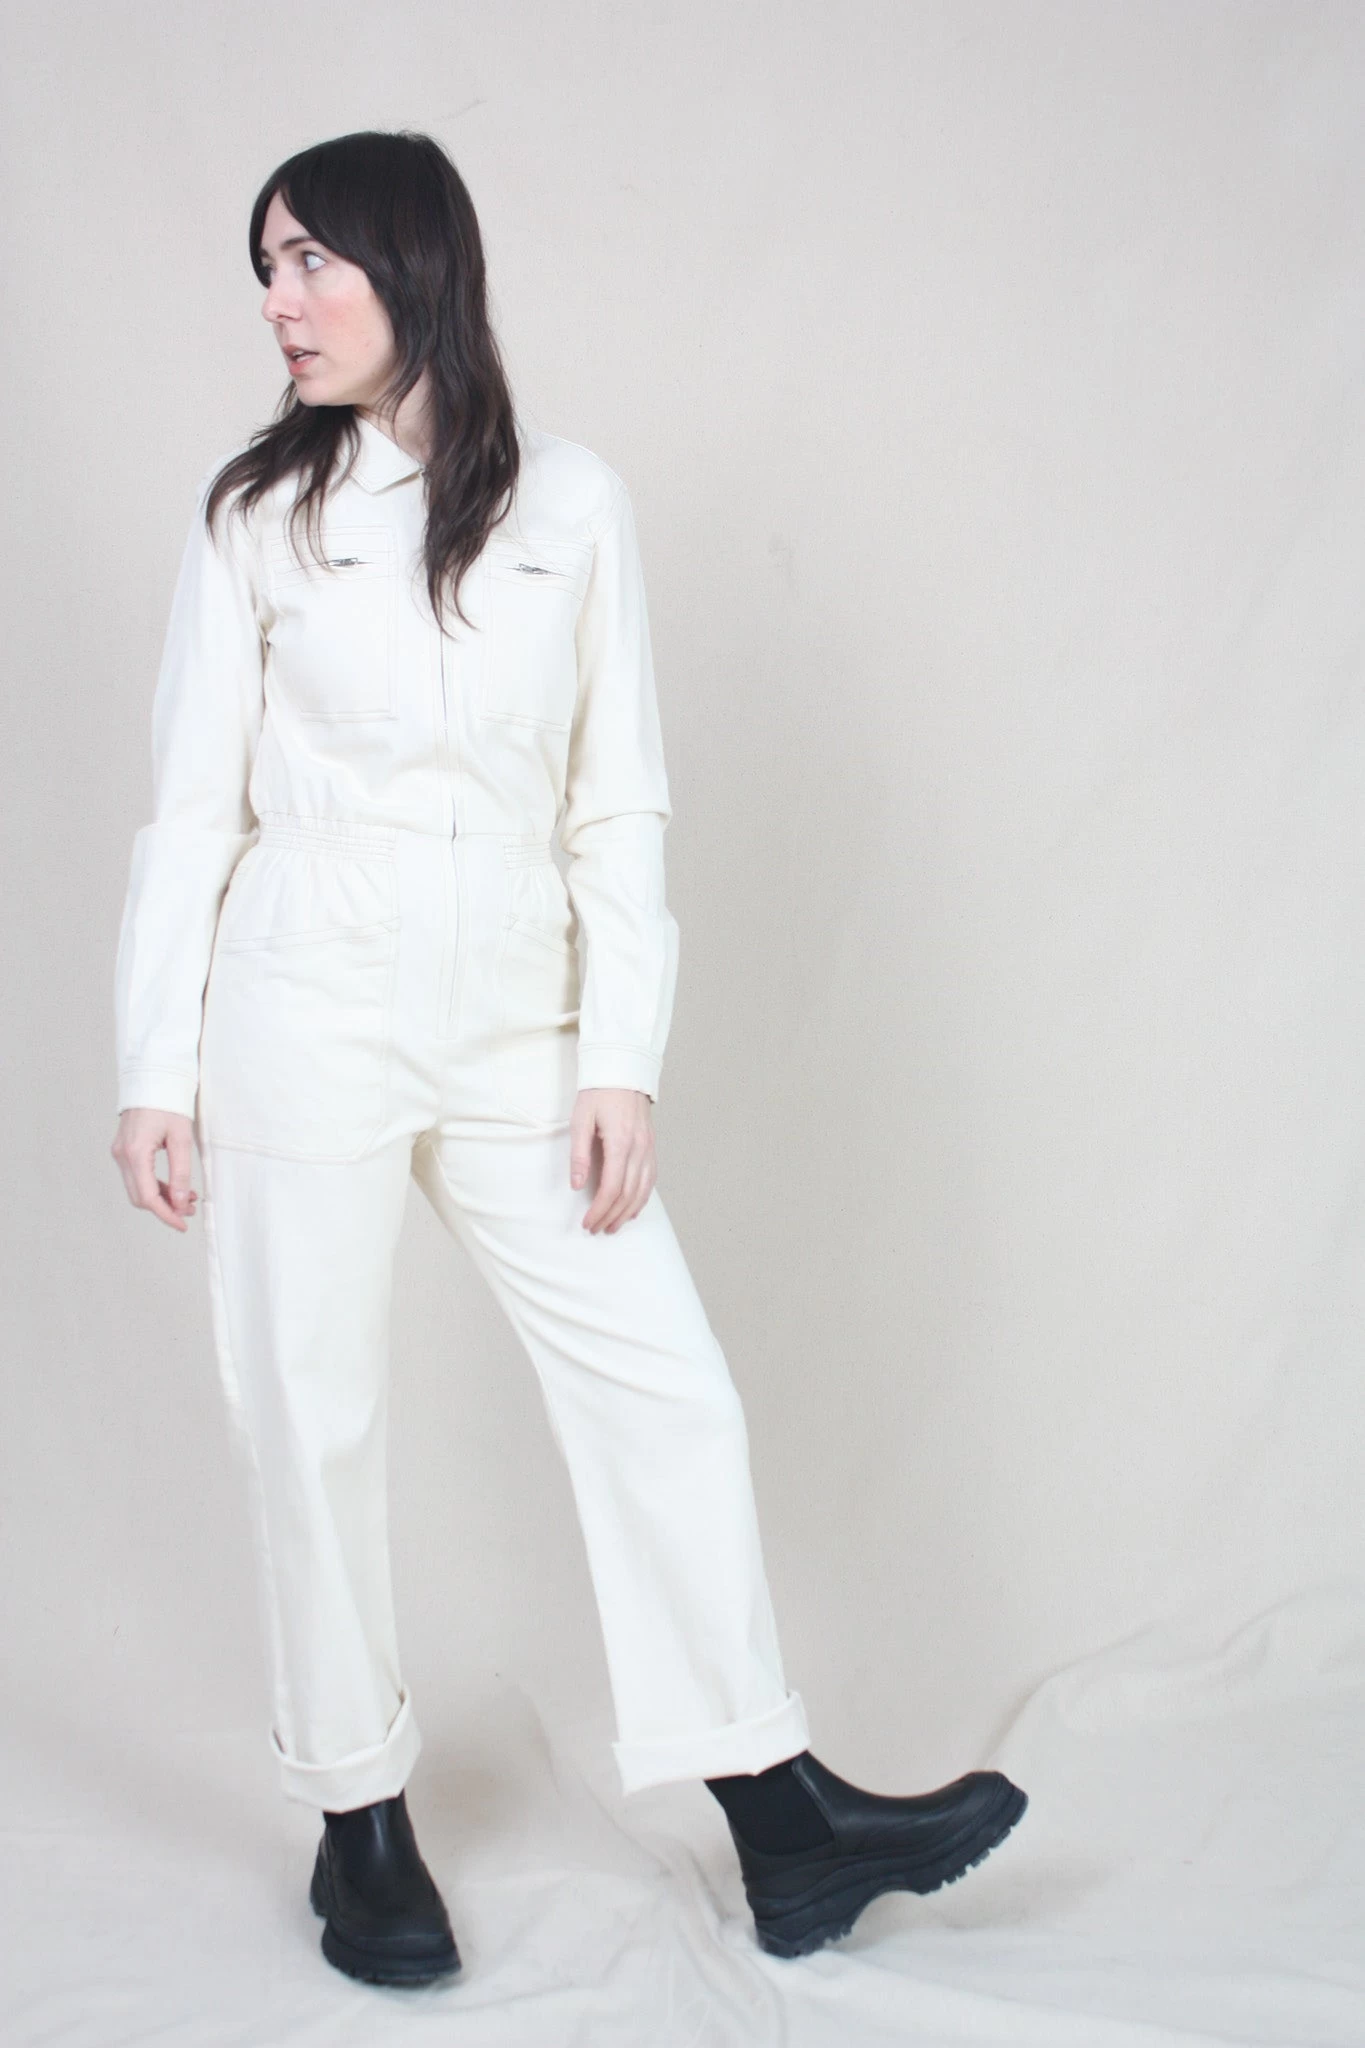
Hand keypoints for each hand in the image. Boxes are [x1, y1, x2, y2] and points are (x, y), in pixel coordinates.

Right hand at [111, 1108, 199, 1230]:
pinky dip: (155, 1185)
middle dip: (165, 1208)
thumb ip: (181, 1172)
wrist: (152, 1079)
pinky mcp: (124, 1150)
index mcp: (135, 1153)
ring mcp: (120, 1153)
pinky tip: (175, 1186)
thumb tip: (180, 1202)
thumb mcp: (181, 1139)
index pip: (148, 1197)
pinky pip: (137, 1176)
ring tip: (188, 1198)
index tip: (182, 1224)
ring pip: (138, 1188)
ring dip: (161, 1198)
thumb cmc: (168, 1103)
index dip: (166, 1215)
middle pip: (140, 1197)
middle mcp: (122, 1156)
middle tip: (189, 1210)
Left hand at [570, 1088, 655, 1232]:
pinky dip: (642, 1198)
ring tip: (614, 1226)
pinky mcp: (651, 1145)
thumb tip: (576, 1185)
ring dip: (628, 1212)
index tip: (587, 1222)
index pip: (611, 1187)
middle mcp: (639, 1148)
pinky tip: (633, 1208)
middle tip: (597, 1229)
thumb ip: (579, 1154)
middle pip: (627, 1194)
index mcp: (620, 1142)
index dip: (599, 1209)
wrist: (623, 1070)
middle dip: (611, 1215)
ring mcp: (648, 1147)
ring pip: (643, 1190)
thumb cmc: (598, 1093)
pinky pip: (651, 1178)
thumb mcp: (581, 1119)